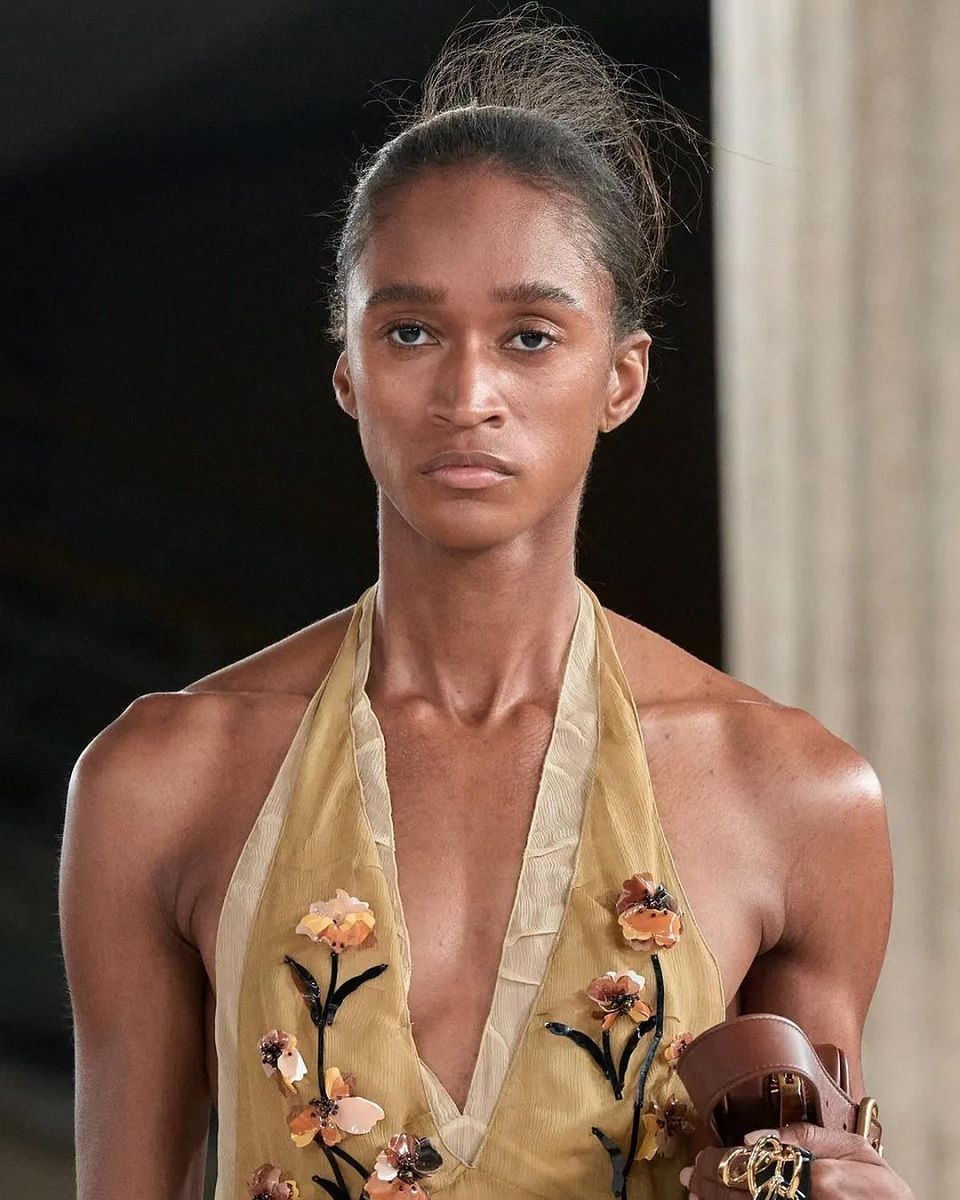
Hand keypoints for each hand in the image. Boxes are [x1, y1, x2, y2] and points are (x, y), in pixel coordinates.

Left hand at [678, 1123, 914, 1198]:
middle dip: (710, 1182)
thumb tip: (754, 1137)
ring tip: (695, 1193)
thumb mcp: (853, 1149)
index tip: (700, 1157)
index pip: (754, 1166)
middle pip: (743, 1193)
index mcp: (819, 1178)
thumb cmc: (881, 1189)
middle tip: (688, 1175)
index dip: (720, 1161)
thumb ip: (806, 1136)